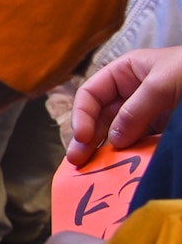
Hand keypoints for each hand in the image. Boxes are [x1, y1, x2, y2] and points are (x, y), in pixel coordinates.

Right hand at [67, 47, 181, 164]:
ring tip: (97, 170)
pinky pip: (142, 144)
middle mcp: (132, 94)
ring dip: (107, 151)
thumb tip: (115, 139)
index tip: (84, 138)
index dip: (82, 115)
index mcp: (125, 73)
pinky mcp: (164, 132)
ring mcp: (149, 114)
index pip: (91, 94)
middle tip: (78, 162)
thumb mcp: (163, 82)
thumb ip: (136, 108)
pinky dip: (132, 157)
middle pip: (101, 117)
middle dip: (88, 139)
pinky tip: (125, 168)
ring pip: (119, 134)